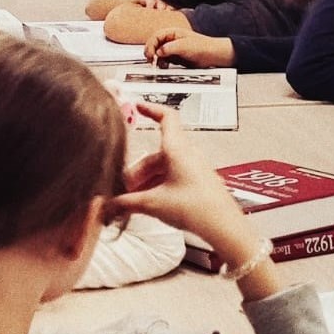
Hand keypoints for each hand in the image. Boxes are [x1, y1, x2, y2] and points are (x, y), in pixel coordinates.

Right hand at [106, 104, 237, 230]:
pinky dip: (157, 189)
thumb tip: (109, 205)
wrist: (224, 227)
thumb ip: (127, 203)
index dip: (151, 109)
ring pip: (162, 169)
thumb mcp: (153, 203)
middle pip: (154, 155)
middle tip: (122, 191)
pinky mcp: (197, 183)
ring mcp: (193, 169)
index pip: (166, 117)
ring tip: (133, 203)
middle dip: (136, 172)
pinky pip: (171, 179)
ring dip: (145, 184)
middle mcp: (186, 155)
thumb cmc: (198, 208)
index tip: (138, 106)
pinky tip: (148, 205)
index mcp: (177, 149)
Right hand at [144, 28, 234, 68]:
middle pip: (154, 45)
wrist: (212, 55)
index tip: (151, 55)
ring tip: (157, 64)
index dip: (151, 45)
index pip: (155, 37)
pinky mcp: (175, 57)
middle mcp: (170, 40)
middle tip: (150, 60)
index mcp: (172, 33)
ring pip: (158, 53)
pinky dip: (161, 63)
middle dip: (151, 52)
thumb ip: (169, 48)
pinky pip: (164, 60)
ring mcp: (172, 49)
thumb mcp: (184, 46)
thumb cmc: (202, 46)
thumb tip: (158, 52)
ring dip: (155, 59)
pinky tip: (164, 66)